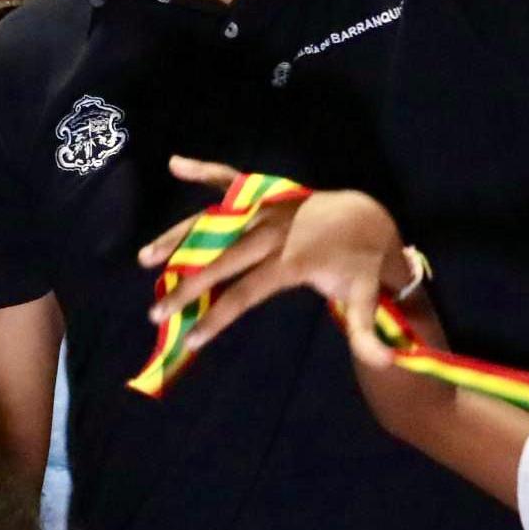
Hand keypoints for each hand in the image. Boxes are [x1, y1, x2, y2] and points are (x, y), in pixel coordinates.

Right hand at [134, 157, 412, 370]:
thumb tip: (382, 365)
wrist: (367, 219)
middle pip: (221, 261)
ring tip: (146, 259)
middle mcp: (272, 232)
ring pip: (214, 224)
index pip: (247, 292)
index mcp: (293, 260)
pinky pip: (229, 179)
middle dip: (186, 287)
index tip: (192, 338)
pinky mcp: (263, 193)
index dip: (219, 316)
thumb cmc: (359, 266)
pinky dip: (204, 170)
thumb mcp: (366, 299)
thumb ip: (367, 333)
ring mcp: (265, 209)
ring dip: (178, 239)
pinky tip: (176, 163)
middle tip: (156, 311)